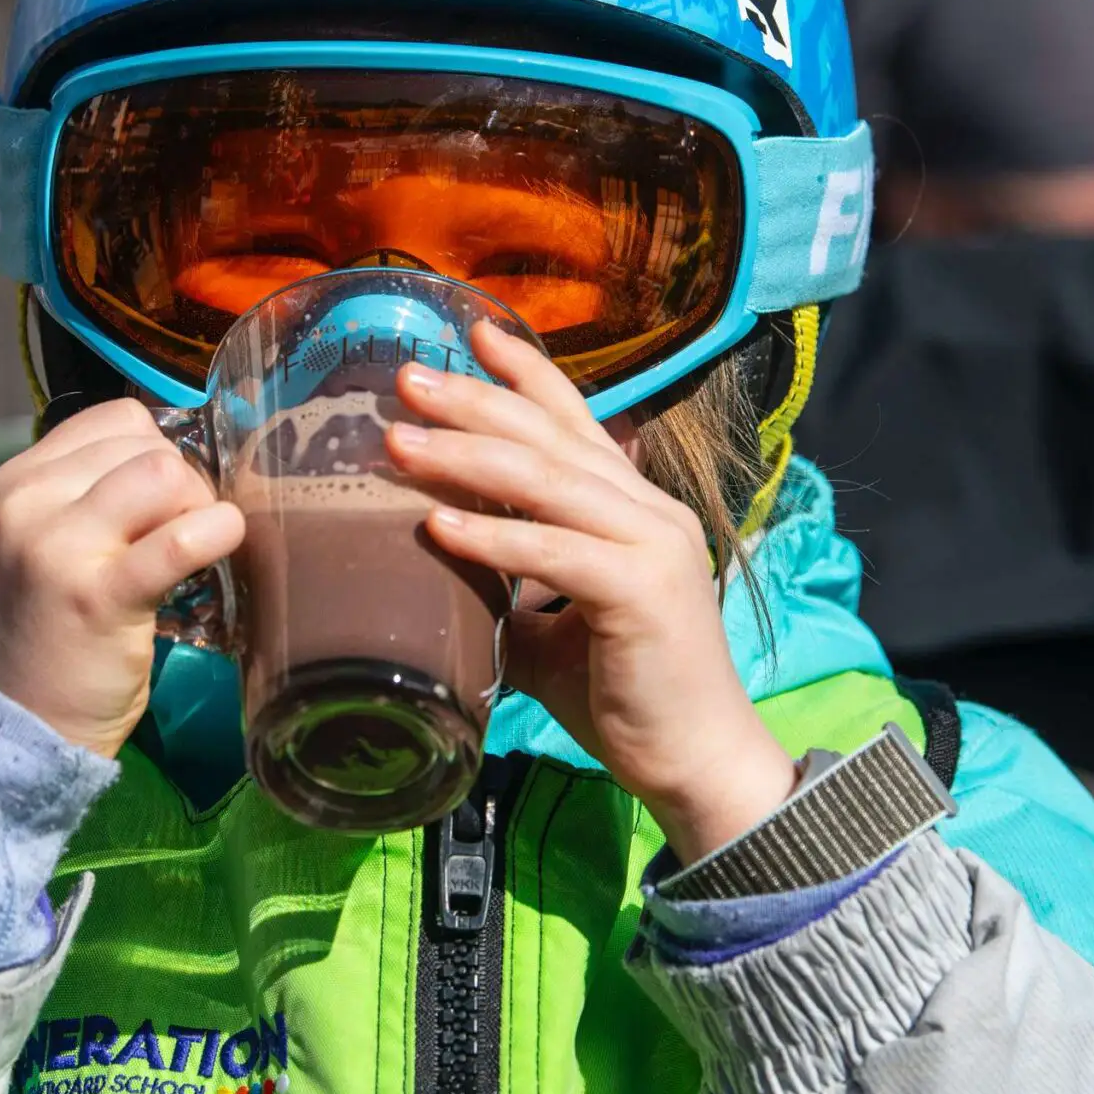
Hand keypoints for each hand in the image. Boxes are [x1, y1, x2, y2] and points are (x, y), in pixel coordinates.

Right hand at [0, 399, 243, 757]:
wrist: (3, 729)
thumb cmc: (39, 640)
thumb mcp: (41, 547)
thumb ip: (89, 499)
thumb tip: (179, 467)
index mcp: (17, 482)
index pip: (115, 421)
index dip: (158, 454)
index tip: (165, 503)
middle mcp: (29, 501)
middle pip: (147, 444)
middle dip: (185, 484)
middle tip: (183, 536)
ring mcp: (58, 545)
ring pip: (165, 474)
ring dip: (199, 508)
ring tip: (190, 553)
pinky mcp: (98, 595)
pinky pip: (181, 538)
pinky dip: (217, 534)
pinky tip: (220, 549)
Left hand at [387, 324, 795, 864]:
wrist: (696, 760)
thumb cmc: (626, 696)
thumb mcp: (553, 627)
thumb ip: (508, 587)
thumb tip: (435, 571)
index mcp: (635, 509)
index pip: (577, 421)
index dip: (526, 373)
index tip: (471, 333)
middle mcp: (651, 510)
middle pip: (551, 436)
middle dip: (474, 401)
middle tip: (405, 379)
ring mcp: (653, 545)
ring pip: (549, 481)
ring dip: (466, 455)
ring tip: (398, 442)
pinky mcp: (644, 592)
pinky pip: (556, 551)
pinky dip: (494, 534)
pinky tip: (439, 524)